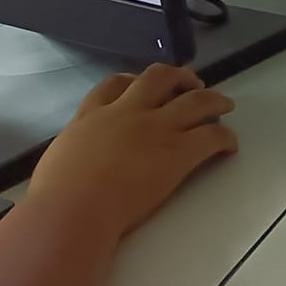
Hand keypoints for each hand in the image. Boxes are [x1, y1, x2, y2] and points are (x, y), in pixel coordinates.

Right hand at [27, 66, 237, 240]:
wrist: (74, 209)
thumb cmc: (56, 194)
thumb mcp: (60, 155)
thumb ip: (78, 145)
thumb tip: (82, 153)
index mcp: (93, 116)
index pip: (114, 85)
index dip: (133, 81)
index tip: (143, 84)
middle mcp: (128, 113)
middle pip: (159, 78)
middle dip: (180, 77)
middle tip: (193, 84)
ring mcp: (156, 128)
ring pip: (197, 100)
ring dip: (215, 99)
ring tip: (225, 105)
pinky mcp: (179, 150)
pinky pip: (213, 135)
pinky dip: (226, 138)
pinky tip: (229, 146)